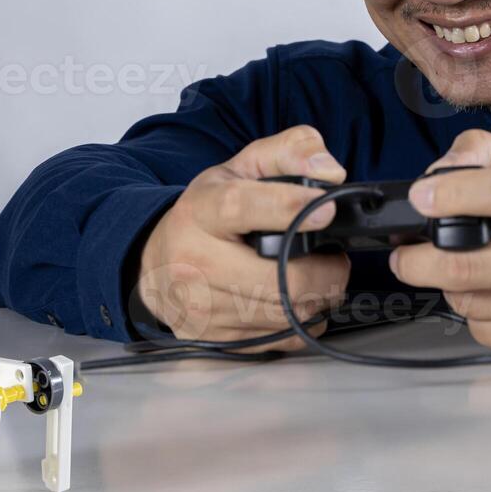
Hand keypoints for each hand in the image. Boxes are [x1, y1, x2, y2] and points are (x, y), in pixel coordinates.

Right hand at [136, 125, 350, 349]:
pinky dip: (300, 321)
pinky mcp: (212, 338)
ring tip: (319, 277)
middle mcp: (195, 261)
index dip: (290, 208)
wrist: (155, 263)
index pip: (243, 207)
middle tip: (335, 259)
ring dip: (318, 298)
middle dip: (326, 272)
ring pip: (286, 314)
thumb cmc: (206, 214)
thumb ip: (288, 153)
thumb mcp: (241, 168)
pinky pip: (279, 339)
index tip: (326, 212)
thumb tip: (330, 172)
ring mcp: (202, 306)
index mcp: (201, 210)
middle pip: (280, 279)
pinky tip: (297, 301)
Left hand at [390, 129, 490, 361]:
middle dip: (419, 264)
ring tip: (469, 275)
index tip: (419, 197)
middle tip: (405, 259)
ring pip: (472, 304)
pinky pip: (488, 333)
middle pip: (469, 267)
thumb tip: (438, 170)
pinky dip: (479, 318)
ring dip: (454, 291)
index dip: (451, 194)